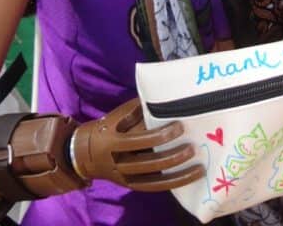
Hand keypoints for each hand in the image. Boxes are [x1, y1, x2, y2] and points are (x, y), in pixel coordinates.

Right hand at [72, 97, 202, 191]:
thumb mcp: (118, 115)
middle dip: (173, 155)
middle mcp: (118, 162)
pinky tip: (189, 177)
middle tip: (192, 146)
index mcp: (112, 140)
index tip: (179, 127)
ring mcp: (124, 177)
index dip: (160, 135)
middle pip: (149, 162)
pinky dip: (173, 183)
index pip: (139, 139)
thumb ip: (139, 108)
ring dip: (178, 173)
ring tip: (198, 166)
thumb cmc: (108, 127)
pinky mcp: (130, 185)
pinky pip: (154, 187)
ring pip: (154, 179)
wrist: (84, 153)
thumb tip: (166, 95)